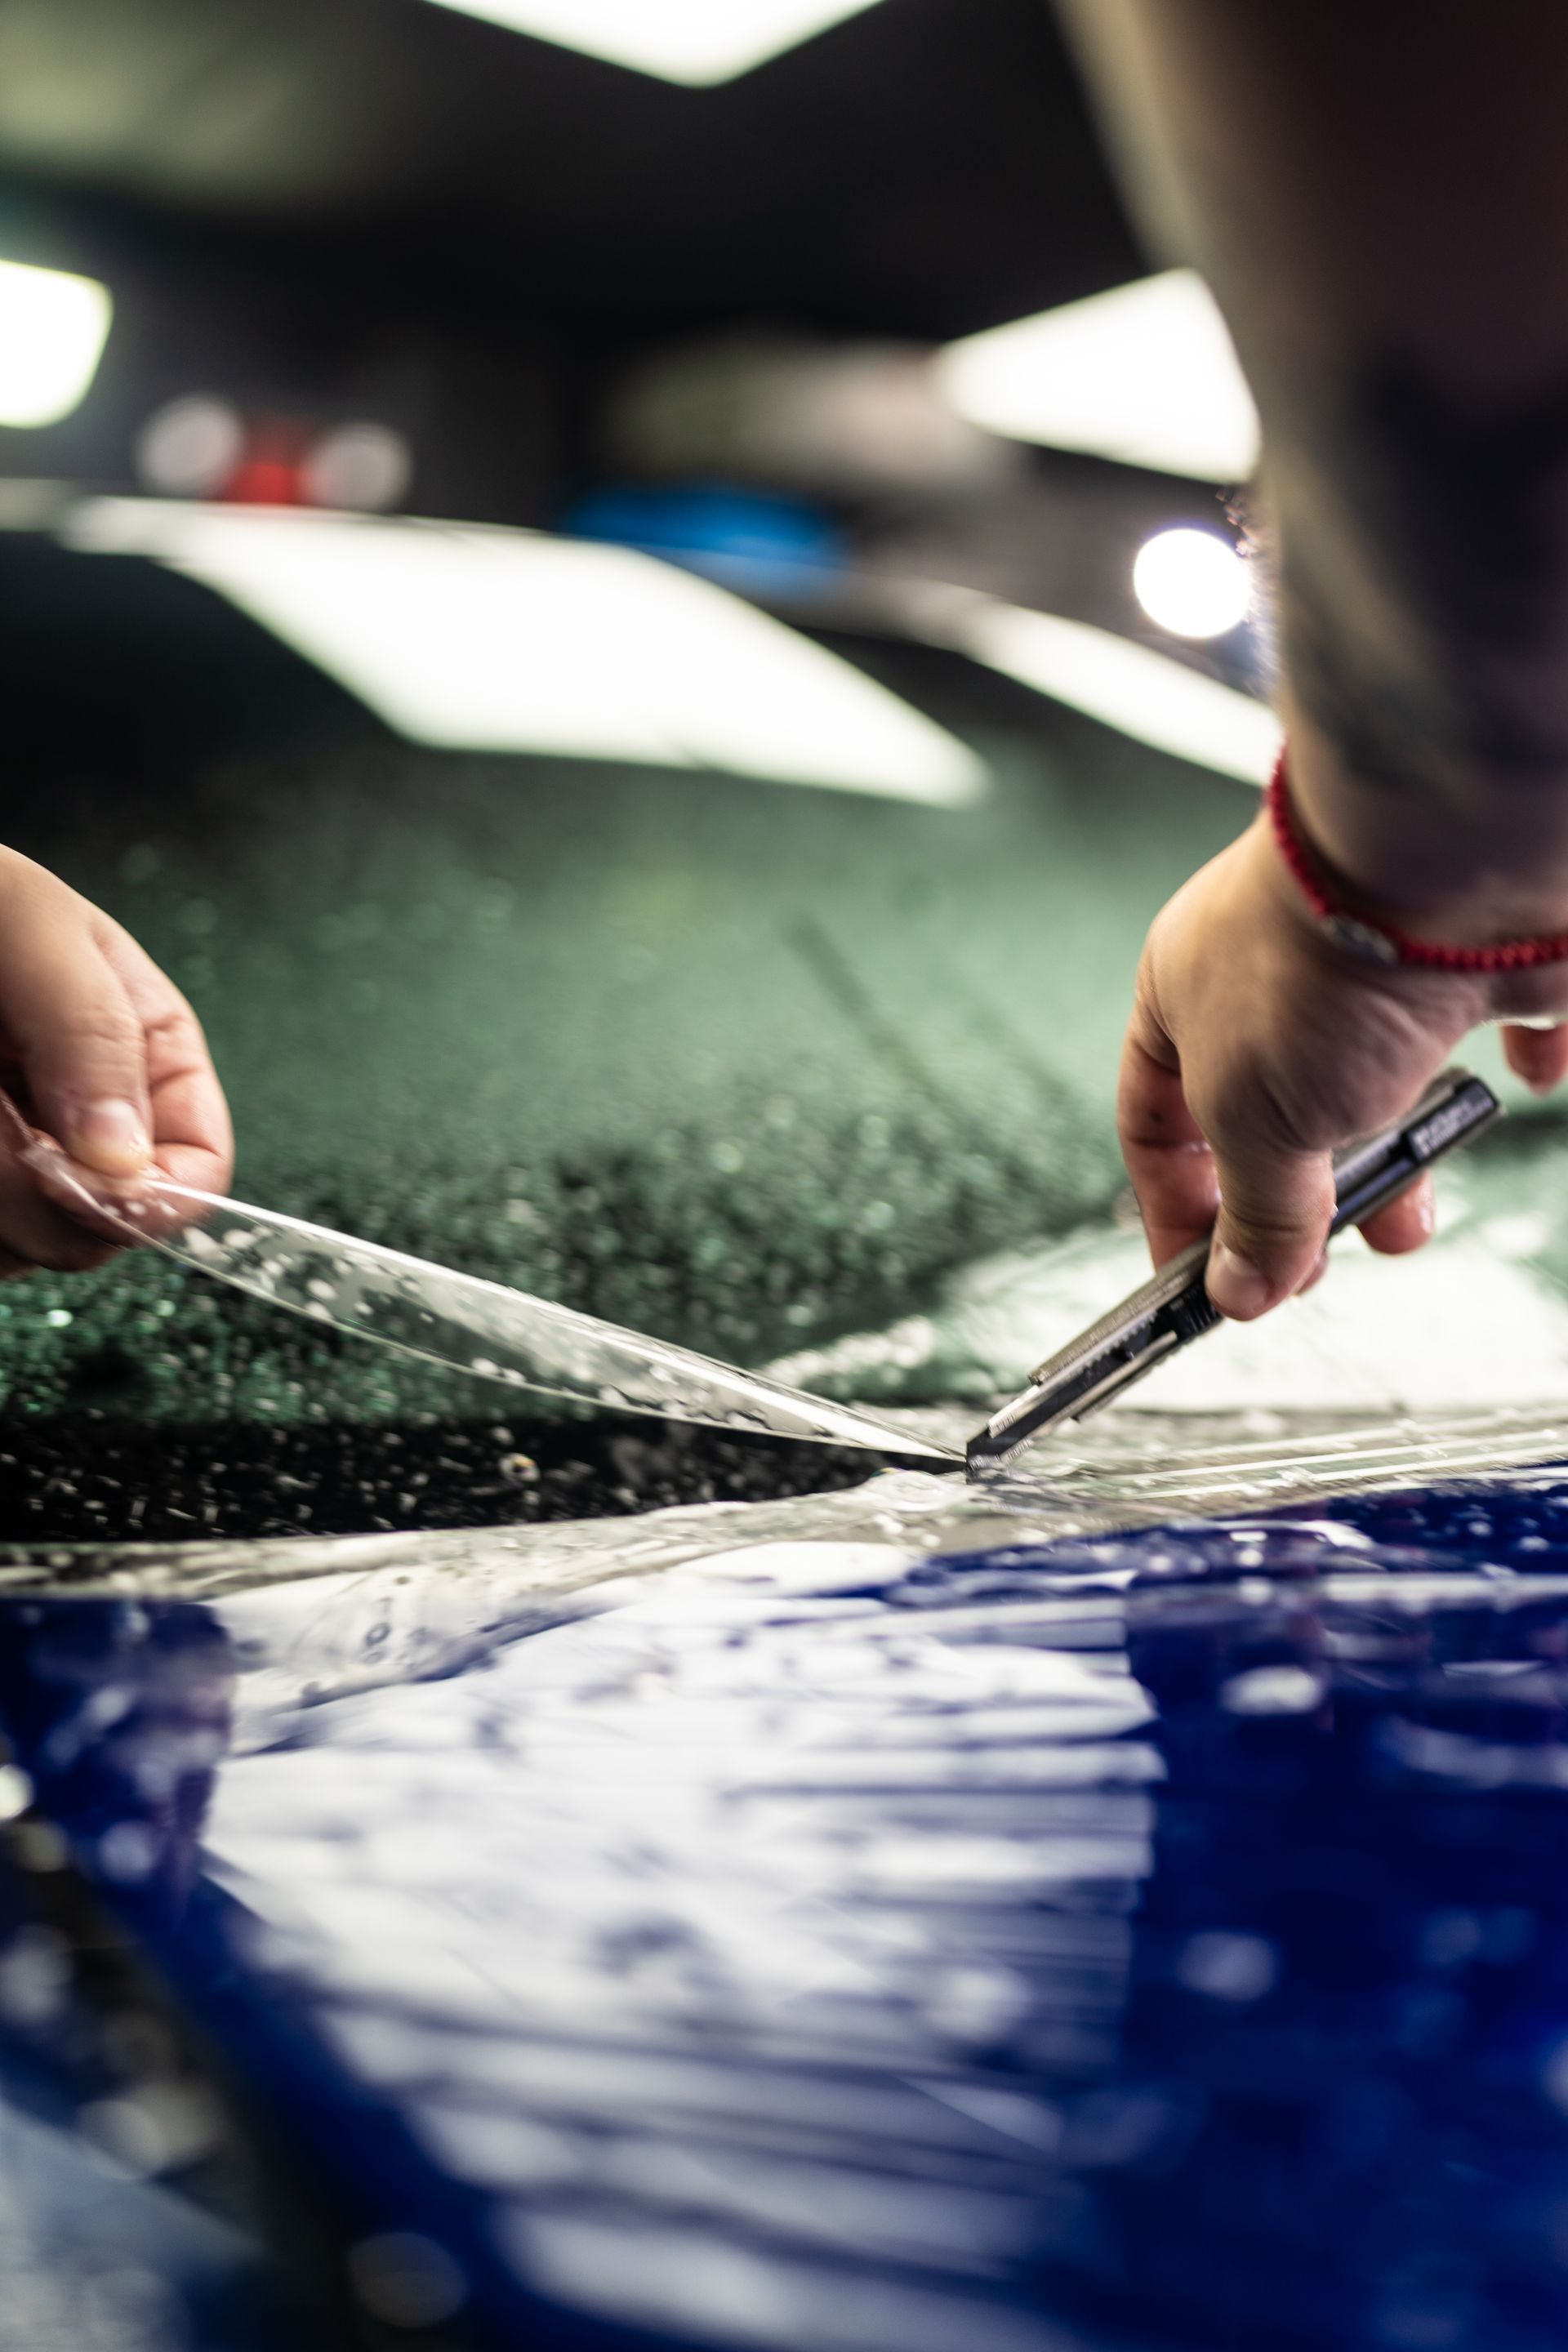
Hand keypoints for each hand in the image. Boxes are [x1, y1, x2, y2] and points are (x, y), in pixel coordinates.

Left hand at [0, 849, 232, 1274]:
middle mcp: (90, 1122)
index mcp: (144, 1055)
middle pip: (105, 1225)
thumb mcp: (30, 927)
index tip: (85, 1184)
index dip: (157, 1195)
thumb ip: (90, 1031)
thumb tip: (123, 1161)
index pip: (198, 1163)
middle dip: (43, 1188)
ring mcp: (22, 1163)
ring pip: (29, 1245)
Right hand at [1119, 813, 1567, 1318]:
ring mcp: (1377, 960)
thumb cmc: (1320, 962)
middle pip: (1273, 1112)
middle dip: (1299, 1200)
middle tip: (1320, 1264)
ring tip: (1416, 1211)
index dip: (1174, 1208)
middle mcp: (1274, 972)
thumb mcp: (1258, 1124)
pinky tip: (1522, 1080)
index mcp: (1183, 994)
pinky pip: (1494, 1019)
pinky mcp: (1472, 954)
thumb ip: (1255, 1216)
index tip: (1200, 1284)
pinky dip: (1507, 1066)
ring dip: (1398, 1157)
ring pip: (1381, 1080)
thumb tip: (1242, 1291)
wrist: (1451, 859)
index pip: (1156, 1119)